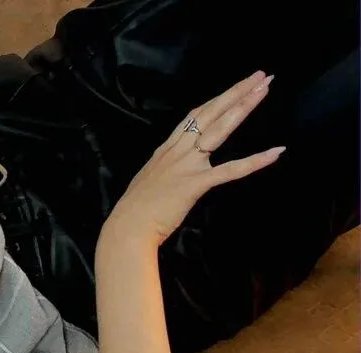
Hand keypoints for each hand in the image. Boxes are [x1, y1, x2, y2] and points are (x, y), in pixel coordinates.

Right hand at [105, 71, 284, 247]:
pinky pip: (230, 170)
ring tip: (264, 90)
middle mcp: (177, 150)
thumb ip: (166, 169)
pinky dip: (255, 161)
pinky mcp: (195, 183)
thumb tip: (174, 170)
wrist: (128, 226)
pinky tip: (276, 152)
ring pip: (219, 130)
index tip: (237, 86)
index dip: (219, 99)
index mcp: (167, 149)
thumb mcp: (151, 179)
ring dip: (243, 108)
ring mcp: (187, 165)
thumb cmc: (136, 209)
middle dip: (236, 92)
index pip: (196, 115)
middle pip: (211, 113)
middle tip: (260, 76)